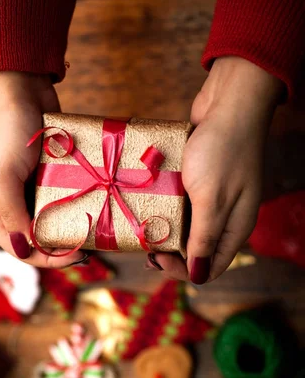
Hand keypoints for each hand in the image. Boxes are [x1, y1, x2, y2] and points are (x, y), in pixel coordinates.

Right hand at [0, 72, 86, 267]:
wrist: (20, 83)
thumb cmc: (4, 129)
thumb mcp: (2, 175)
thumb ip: (12, 215)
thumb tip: (22, 250)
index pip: (19, 247)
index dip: (46, 259)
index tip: (74, 256)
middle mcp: (12, 202)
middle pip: (38, 238)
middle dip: (62, 246)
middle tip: (90, 248)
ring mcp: (33, 187)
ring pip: (54, 219)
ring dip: (73, 227)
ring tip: (96, 232)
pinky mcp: (51, 172)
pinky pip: (65, 196)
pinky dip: (78, 204)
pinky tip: (95, 208)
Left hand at [147, 57, 282, 282]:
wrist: (228, 101)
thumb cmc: (222, 151)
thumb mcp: (211, 200)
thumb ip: (203, 239)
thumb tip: (198, 276)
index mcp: (234, 228)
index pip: (209, 268)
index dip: (183, 271)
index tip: (158, 258)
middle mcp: (225, 218)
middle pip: (196, 251)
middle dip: (170, 254)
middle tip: (145, 247)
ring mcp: (212, 199)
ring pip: (185, 228)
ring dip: (165, 232)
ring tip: (142, 229)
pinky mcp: (199, 181)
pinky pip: (180, 205)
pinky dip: (165, 208)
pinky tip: (148, 205)